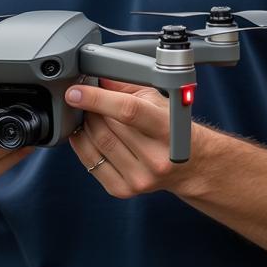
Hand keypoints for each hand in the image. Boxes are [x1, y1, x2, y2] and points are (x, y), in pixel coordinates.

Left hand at [67, 79, 185, 197]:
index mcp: (168, 130)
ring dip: (86, 125)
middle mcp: (156, 158)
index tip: (75, 92)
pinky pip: (90, 163)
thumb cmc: (173, 127)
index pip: (128, 111)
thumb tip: (96, 76)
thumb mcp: (158, 100)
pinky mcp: (124, 190)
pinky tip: (86, 133)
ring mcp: (140, 178)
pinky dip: (82, 144)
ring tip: (90, 115)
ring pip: (97, 144)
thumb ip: (127, 86)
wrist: (191, 165)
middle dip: (90, 109)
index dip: (97, 99)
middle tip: (88, 99)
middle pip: (106, 127)